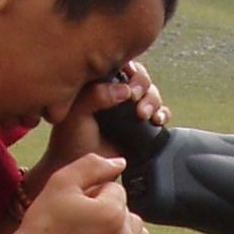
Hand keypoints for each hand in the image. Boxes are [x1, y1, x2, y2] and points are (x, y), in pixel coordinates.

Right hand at [12, 151, 148, 233]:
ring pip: (134, 230)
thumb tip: (121, 162)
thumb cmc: (43, 225)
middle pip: (126, 208)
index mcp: (113, 213)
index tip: (74, 207)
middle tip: (79, 220)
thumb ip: (93, 165)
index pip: (115, 188)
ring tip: (88, 233)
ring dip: (118, 227)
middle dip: (108, 209)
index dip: (92, 192)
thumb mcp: (61, 183)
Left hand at [45, 61, 168, 164]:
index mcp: (98, 83)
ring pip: (152, 92)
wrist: (82, 169)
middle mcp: (115, 93)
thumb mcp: (76, 114)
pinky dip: (163, 113)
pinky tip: (157, 121)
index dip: (129, 68)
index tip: (128, 79)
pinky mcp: (141, 125)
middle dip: (142, 85)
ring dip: (153, 100)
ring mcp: (129, 109)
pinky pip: (160, 112)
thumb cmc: (71, 141)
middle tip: (135, 98)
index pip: (119, 64)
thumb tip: (125, 90)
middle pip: (139, 77)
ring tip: (144, 114)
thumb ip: (95, 96)